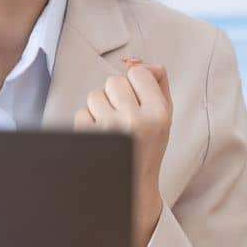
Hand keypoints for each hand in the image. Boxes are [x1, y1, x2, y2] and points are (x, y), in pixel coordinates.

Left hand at [73, 57, 171, 246]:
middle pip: (114, 81)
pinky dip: (88, 122)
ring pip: (95, 95)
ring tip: (112, 129)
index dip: (134, 84)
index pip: (138, 73)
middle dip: (116, 96)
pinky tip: (101, 137)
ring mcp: (111, 129)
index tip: (138, 101)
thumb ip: (157, 81)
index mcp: (160, 113)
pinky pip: (82, 112)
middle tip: (124, 117)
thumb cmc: (148, 146)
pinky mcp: (90, 137)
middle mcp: (137, 120)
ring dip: (100, 109)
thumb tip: (133, 59)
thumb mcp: (164, 116)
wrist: (133, 187)